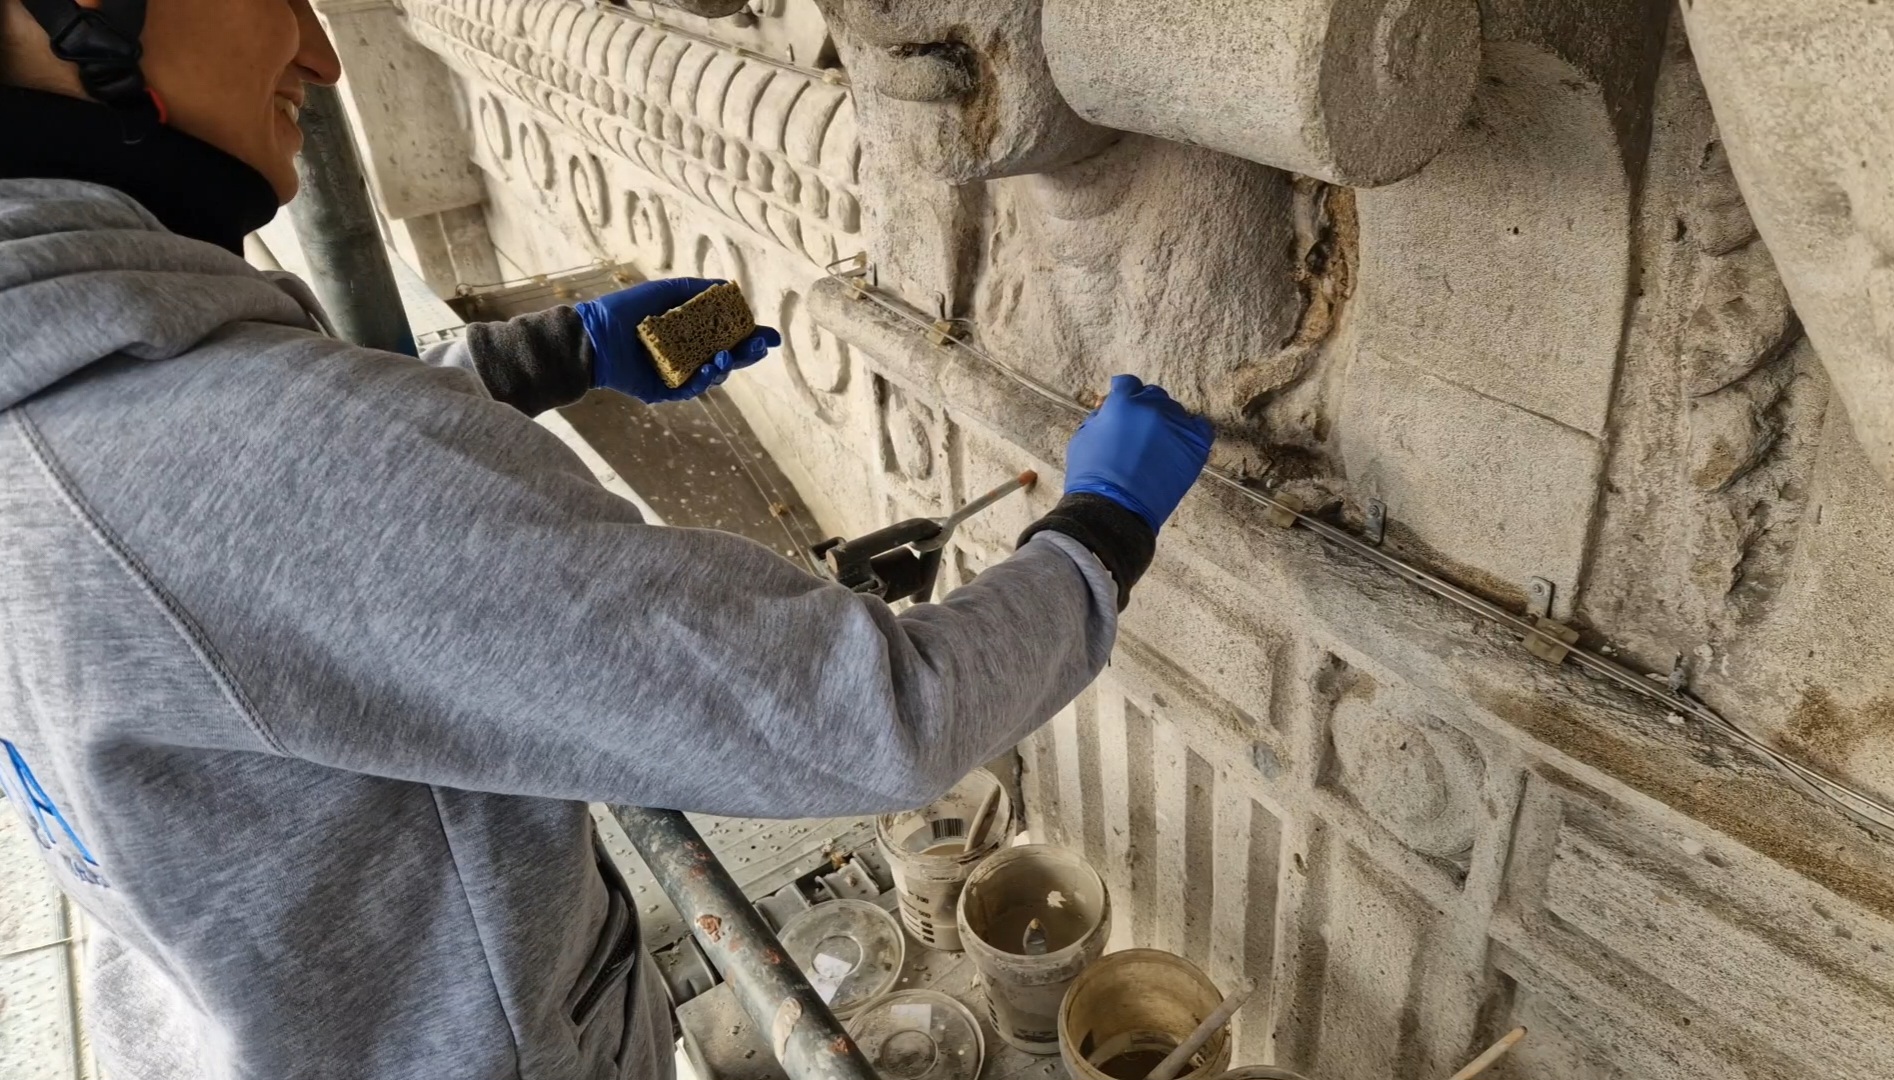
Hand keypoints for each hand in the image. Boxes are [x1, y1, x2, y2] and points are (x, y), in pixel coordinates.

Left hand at [574, 277, 781, 403]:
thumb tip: (728, 287)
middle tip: (760, 346)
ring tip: (724, 358)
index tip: (770, 336)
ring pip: (713, 376)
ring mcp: (678, 373)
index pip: (728, 335)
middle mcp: (688, 353)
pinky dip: (702, 381)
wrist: (594, 336)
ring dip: (725, 367)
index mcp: (691, 332)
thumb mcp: (665, 292)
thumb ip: (697, 290)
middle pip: (728, 357)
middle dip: (747, 353)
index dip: (751, 336)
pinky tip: (708, 369)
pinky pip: (690, 389)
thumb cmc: (625, 310)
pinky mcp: (664, 391)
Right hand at [1063, 375, 1214, 531]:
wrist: (1114, 510)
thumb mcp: (1082, 438)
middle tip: (1136, 430)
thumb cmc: (1091, 478)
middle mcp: (1152, 408)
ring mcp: (1176, 426)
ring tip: (1155, 444)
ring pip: (1175, 411)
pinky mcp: (1194, 447)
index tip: (1121, 404)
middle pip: (1153, 395)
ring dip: (1164, 421)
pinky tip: (1181, 442)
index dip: (1123, 394)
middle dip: (1143, 407)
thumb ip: (1099, 417)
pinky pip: (1201, 427)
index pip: (1128, 384)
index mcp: (1123, 403)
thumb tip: (1109, 406)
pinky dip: (1192, 431)